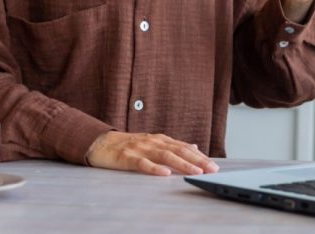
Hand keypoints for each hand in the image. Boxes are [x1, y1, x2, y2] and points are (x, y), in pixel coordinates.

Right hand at [85, 131, 219, 176]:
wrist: (100, 142)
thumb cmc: (128, 145)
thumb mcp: (153, 142)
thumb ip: (173, 145)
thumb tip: (194, 146)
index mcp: (160, 139)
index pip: (184, 148)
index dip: (200, 156)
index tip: (214, 166)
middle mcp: (153, 141)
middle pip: (179, 150)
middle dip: (197, 160)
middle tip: (212, 169)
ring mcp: (140, 148)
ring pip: (165, 156)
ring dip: (182, 164)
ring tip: (195, 171)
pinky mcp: (127, 157)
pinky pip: (143, 163)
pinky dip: (155, 169)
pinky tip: (165, 174)